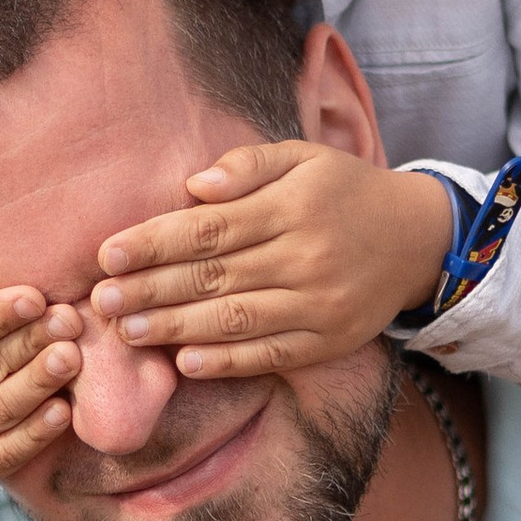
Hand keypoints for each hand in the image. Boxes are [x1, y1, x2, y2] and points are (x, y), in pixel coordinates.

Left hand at [91, 146, 453, 374]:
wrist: (419, 239)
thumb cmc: (345, 192)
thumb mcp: (304, 157)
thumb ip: (248, 166)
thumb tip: (193, 186)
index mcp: (293, 207)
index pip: (211, 228)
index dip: (155, 242)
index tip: (108, 254)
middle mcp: (306, 257)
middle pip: (215, 276)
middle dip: (151, 290)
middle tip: (100, 302)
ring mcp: (319, 305)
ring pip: (236, 319)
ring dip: (176, 329)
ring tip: (128, 333)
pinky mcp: (329, 341)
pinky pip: (271, 355)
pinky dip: (227, 362)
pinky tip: (185, 363)